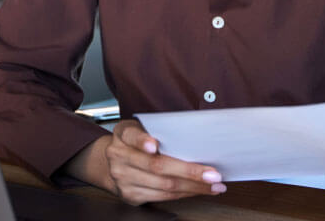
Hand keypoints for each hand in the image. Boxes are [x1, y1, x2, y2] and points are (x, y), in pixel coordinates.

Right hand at [103, 119, 226, 204]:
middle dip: (189, 171)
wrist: (111, 163)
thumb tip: (193, 138)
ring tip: (214, 184)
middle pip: (156, 166)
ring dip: (193, 186)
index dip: (143, 141)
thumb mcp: (139, 128)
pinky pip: (162, 196)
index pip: (132, 136)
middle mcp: (119, 156)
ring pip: (164, 185)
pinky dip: (184, 194)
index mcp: (123, 134)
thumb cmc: (134, 142)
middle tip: (212, 174)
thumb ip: (158, 130)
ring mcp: (123, 178)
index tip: (153, 145)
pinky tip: (198, 190)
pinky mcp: (130, 195)